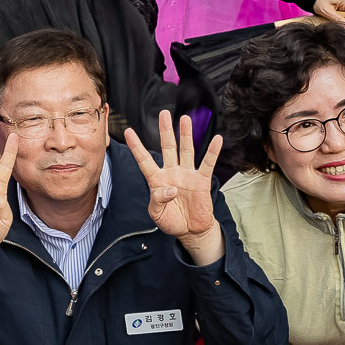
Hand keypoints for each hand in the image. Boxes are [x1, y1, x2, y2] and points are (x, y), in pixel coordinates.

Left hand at [124, 111, 224, 263]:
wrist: (191, 231)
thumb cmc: (171, 221)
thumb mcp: (157, 214)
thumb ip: (158, 200)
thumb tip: (171, 189)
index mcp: (156, 179)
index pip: (144, 160)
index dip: (136, 146)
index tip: (128, 131)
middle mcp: (171, 172)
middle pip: (168, 147)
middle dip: (165, 130)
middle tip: (164, 113)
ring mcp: (187, 175)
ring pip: (186, 150)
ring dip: (186, 135)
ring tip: (185, 119)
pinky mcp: (201, 181)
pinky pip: (207, 164)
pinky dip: (212, 152)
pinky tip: (216, 139)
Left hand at [311, 0, 344, 25]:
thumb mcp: (327, 11)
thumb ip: (338, 19)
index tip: (338, 24)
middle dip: (339, 19)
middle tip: (329, 18)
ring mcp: (343, 0)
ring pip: (343, 14)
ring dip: (336, 17)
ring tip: (327, 14)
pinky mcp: (338, 2)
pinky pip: (339, 11)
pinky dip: (334, 14)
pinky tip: (328, 12)